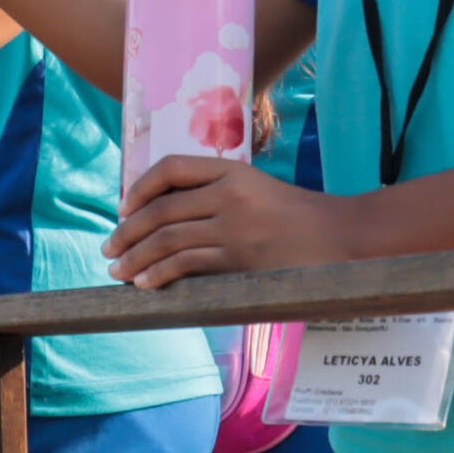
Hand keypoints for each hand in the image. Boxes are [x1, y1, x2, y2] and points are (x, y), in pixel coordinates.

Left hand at [105, 157, 352, 288]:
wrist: (345, 237)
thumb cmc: (302, 218)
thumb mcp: (259, 191)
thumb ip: (220, 196)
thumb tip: (170, 219)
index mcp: (233, 169)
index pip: (172, 168)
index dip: (140, 187)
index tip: (123, 209)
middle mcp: (230, 193)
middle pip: (162, 208)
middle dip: (127, 231)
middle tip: (108, 249)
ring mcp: (234, 226)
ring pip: (168, 238)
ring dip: (136, 257)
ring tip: (118, 272)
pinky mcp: (240, 258)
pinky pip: (188, 264)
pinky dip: (160, 274)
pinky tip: (146, 284)